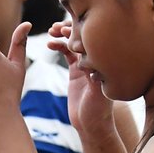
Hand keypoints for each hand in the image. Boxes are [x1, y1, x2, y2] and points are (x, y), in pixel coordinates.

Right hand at [47, 20, 114, 137]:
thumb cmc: (98, 111)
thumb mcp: (97, 93)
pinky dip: (59, 46)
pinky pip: (67, 53)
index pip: (92, 39)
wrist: (91, 124)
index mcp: (104, 62)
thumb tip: (89, 61)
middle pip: (84, 36)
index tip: (67, 31)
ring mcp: (86, 63)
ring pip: (74, 42)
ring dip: (63, 34)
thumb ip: (94, 77)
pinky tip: (49, 43)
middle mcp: (96, 59)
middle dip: (70, 28)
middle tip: (57, 28)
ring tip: (51, 31)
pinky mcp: (77, 70)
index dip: (80, 32)